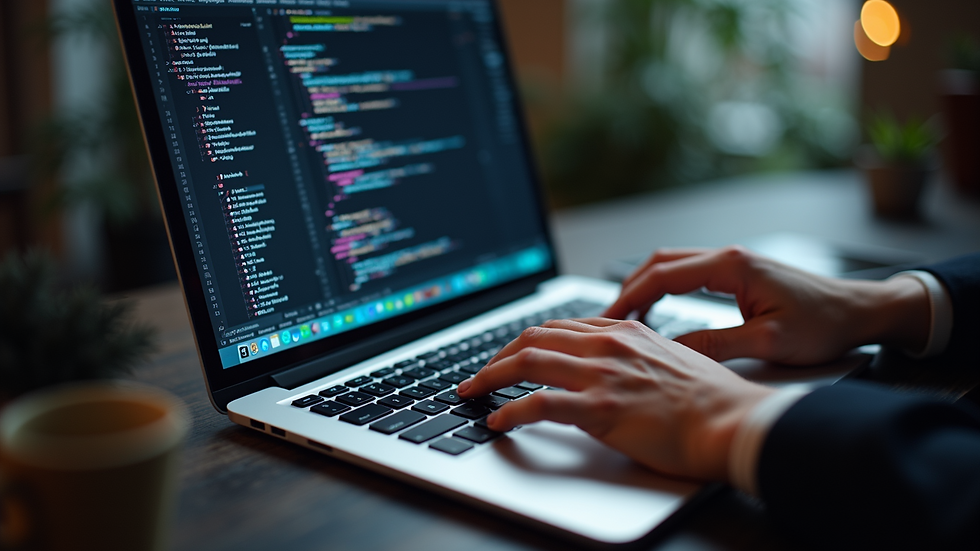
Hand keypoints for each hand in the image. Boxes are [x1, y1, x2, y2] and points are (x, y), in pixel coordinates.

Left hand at [456, 318, 774, 480]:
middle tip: (479, 374)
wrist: (734, 422)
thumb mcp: (670, 360)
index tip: (510, 356)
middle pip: (534, 336)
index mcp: (624, 331)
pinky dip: (510, 411)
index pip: (560, 326)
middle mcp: (608, 344)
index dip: (526, 341)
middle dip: (497, 355)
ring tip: (469, 392)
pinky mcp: (600, 408)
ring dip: (488, 377)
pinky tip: (498, 421)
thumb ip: (635, 357)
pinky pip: (538, 403)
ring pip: (526, 361)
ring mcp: (602, 374)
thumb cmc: (712, 400)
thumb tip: (613, 371)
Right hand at [603, 246, 930, 364]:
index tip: (608, 319)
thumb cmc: (824, 324)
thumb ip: (716, 345)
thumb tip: (672, 351)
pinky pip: (687, 274)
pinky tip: (655, 310)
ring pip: (671, 265)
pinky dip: (663, 289)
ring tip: (623, 317)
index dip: (630, 298)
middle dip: (628, 290)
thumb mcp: (768, 343)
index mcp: (733, 266)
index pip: (664, 275)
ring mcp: (733, 262)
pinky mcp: (738, 273)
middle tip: (606, 320)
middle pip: (660, 263)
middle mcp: (729, 257)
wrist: (860, 311)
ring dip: (644, 287)